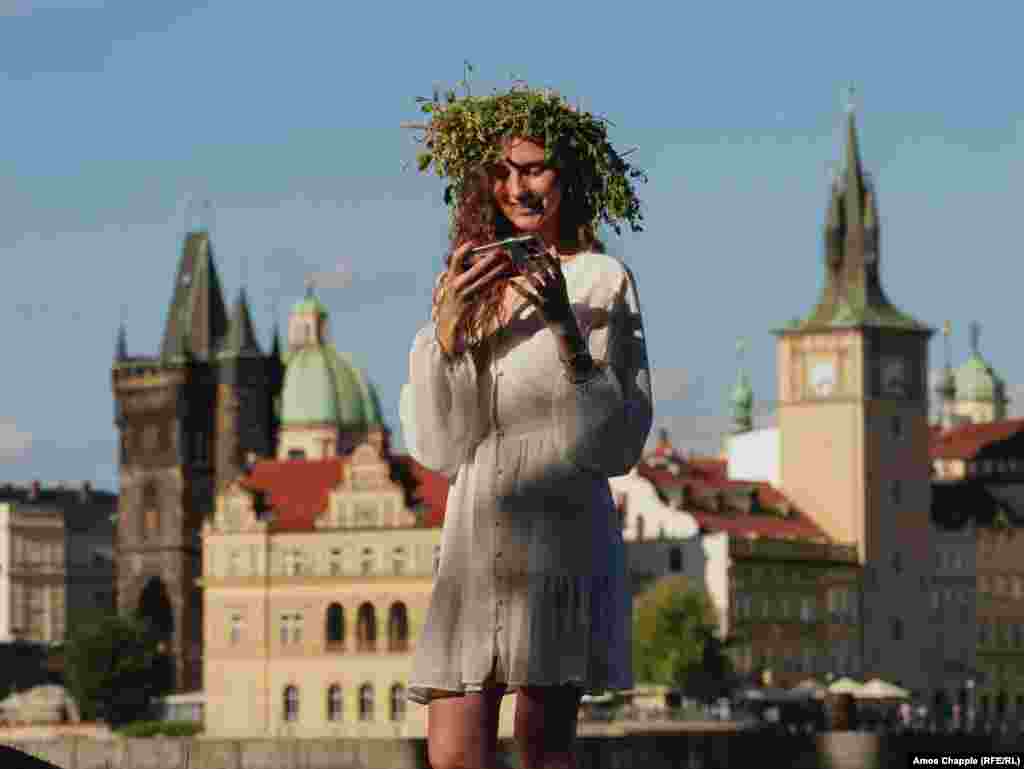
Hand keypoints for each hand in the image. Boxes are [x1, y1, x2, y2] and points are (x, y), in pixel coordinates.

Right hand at [433, 242, 509, 356]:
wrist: (447, 324)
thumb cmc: (455, 302)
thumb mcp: (455, 286)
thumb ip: (464, 274)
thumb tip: (481, 262)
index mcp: (451, 277)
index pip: (455, 259)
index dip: (464, 250)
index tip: (474, 243)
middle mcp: (456, 284)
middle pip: (475, 268)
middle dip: (489, 259)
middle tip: (500, 251)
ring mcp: (464, 295)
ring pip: (484, 280)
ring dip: (497, 271)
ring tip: (506, 264)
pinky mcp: (471, 304)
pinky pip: (486, 291)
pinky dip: (495, 283)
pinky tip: (502, 278)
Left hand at [506, 251, 579, 338]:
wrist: (564, 321)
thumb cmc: (560, 298)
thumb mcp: (561, 281)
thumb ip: (556, 265)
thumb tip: (552, 247)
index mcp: (560, 280)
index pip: (554, 263)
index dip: (544, 253)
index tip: (535, 244)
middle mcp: (555, 287)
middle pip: (544, 270)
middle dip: (533, 260)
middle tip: (522, 251)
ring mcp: (548, 296)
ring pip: (536, 282)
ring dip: (527, 274)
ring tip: (518, 265)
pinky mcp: (541, 305)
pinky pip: (529, 296)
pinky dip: (519, 289)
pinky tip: (510, 283)